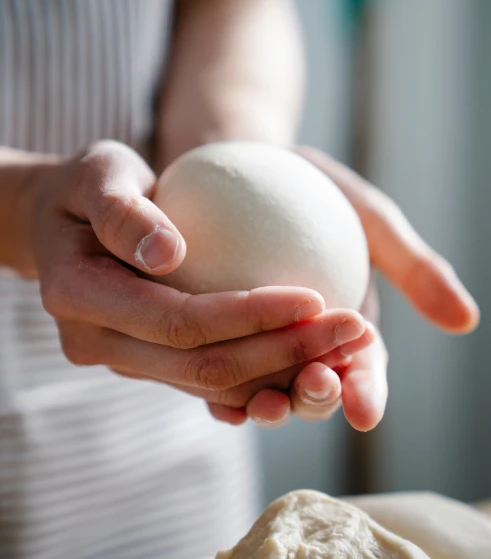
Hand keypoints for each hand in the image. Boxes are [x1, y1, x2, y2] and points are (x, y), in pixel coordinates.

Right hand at [23, 140, 370, 403]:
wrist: (67, 223)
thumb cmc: (88, 185)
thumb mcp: (98, 172)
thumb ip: (122, 210)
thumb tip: (169, 252)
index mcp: (81, 300)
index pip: (178, 322)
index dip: (249, 316)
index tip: (314, 297)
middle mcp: (100, 344)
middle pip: (206, 367)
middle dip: (288, 354)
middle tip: (356, 330)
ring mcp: (127, 361)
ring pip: (217, 385)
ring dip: (289, 370)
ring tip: (352, 346)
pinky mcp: (154, 363)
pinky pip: (217, 378)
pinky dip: (270, 368)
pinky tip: (319, 348)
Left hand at [209, 146, 478, 430]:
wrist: (245, 165)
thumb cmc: (315, 189)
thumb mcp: (371, 219)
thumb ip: (415, 269)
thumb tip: (467, 320)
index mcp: (350, 329)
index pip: (364, 369)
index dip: (367, 392)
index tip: (365, 412)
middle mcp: (307, 346)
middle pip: (316, 389)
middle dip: (318, 400)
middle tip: (316, 389)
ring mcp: (259, 345)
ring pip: (266, 390)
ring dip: (269, 405)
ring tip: (266, 405)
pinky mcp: (217, 337)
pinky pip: (217, 371)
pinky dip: (220, 394)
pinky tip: (216, 401)